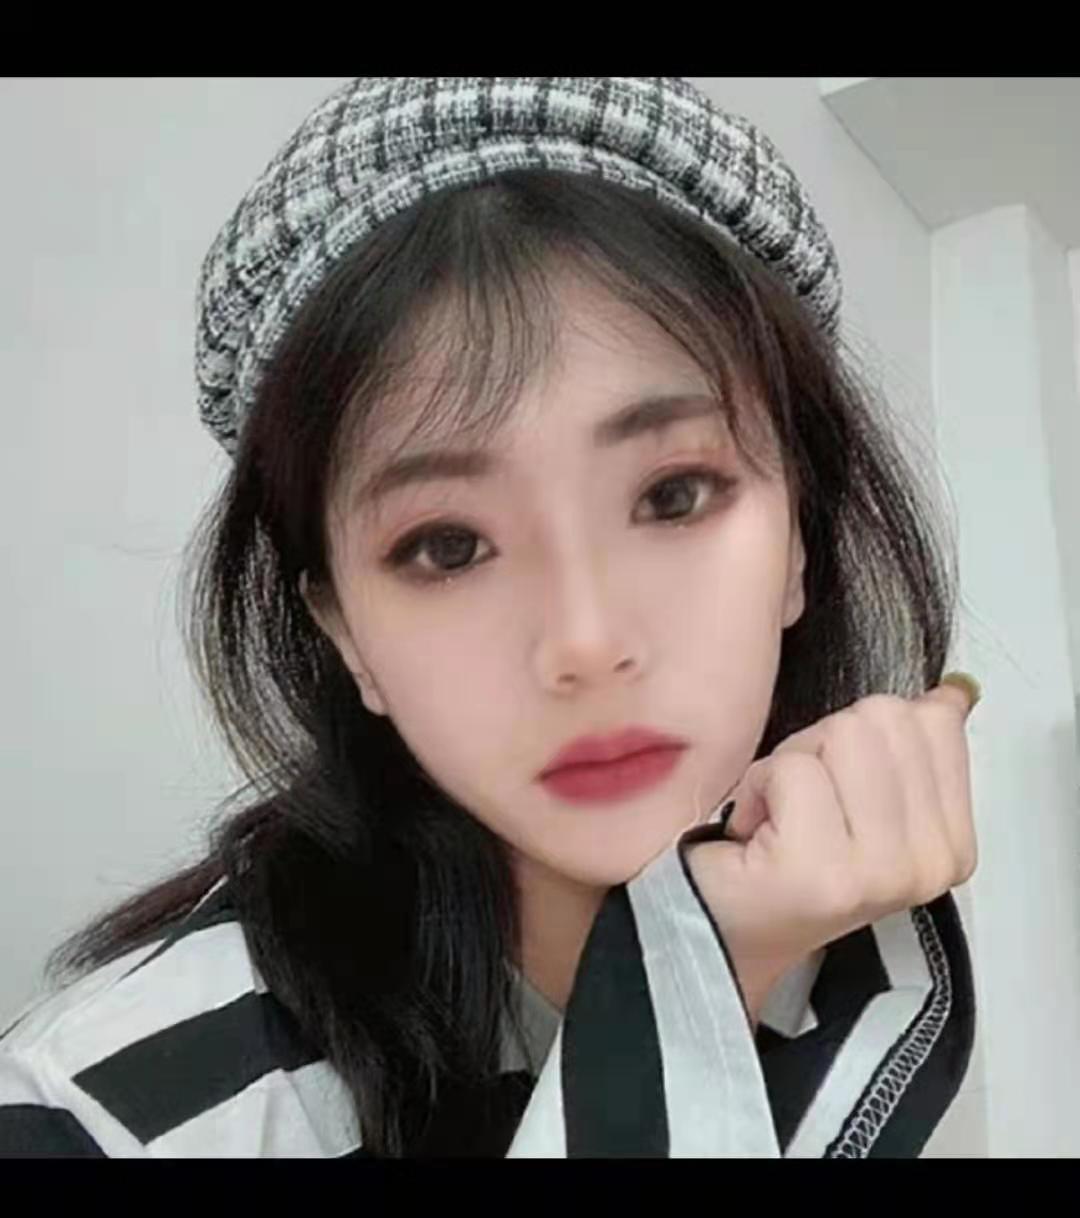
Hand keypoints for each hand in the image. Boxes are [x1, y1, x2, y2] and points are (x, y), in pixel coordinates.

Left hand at [687, 676, 979, 1026]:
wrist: (727, 932)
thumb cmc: (787, 854)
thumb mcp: (866, 794)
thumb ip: (911, 743)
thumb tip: (952, 693)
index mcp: (952, 841)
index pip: (931, 720)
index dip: (863, 733)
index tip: (839, 788)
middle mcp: (929, 862)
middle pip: (881, 719)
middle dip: (824, 743)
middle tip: (800, 802)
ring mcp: (880, 871)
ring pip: (839, 737)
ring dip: (789, 763)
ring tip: (781, 815)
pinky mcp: (821, 871)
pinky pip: (793, 770)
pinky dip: (758, 786)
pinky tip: (756, 831)